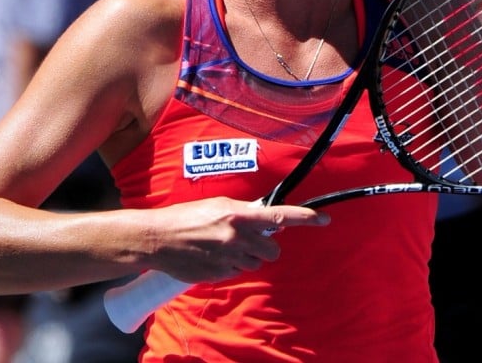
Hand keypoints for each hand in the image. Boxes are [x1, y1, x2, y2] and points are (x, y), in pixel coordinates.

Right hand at [142, 197, 329, 283]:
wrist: (158, 238)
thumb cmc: (187, 216)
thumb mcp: (218, 206)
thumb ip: (245, 213)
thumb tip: (270, 221)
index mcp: (238, 216)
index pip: (280, 217)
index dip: (305, 218)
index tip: (323, 219)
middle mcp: (237, 238)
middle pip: (272, 249)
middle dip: (264, 245)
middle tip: (247, 239)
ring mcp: (228, 259)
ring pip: (255, 263)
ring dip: (246, 256)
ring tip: (222, 246)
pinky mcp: (219, 275)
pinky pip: (237, 272)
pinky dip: (230, 266)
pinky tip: (212, 256)